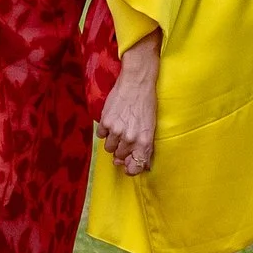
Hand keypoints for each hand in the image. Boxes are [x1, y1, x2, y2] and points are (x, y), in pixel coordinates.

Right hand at [97, 41, 158, 174]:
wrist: (137, 82)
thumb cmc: (146, 103)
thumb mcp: (151, 126)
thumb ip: (145, 146)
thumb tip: (141, 164)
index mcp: (144, 141)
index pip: (135, 167)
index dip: (130, 169)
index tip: (127, 166)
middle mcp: (130, 138)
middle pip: (119, 156)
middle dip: (121, 150)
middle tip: (124, 138)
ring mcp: (116, 130)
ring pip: (109, 148)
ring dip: (112, 141)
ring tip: (118, 128)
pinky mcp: (105, 121)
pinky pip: (101, 135)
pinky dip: (104, 130)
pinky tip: (112, 120)